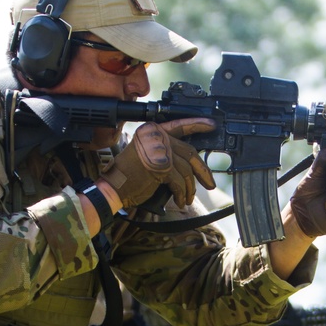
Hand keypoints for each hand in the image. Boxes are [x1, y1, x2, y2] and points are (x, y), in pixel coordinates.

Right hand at [101, 117, 216, 208]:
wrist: (113, 187)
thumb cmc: (129, 175)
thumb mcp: (148, 156)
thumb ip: (166, 152)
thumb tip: (191, 163)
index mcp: (153, 132)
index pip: (180, 125)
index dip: (197, 124)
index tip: (211, 124)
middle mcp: (157, 137)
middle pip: (189, 152)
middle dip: (203, 171)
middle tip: (210, 183)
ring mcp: (159, 151)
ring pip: (186, 170)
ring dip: (190, 188)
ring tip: (188, 198)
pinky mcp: (161, 167)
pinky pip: (179, 182)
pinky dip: (181, 194)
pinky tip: (180, 200)